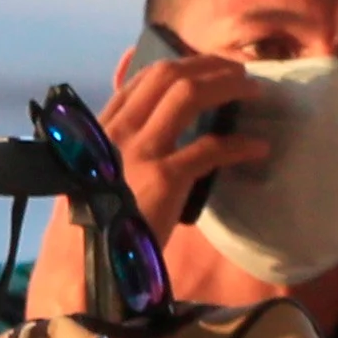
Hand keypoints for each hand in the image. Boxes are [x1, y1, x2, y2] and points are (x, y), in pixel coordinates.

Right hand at [29, 46, 268, 320]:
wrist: (79, 271)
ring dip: (226, 87)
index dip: (179, 65)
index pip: (139, 80)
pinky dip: (241, 145)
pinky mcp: (164, 178)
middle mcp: (116, 131)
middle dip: (207, 66)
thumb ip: (117, 158)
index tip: (206, 66)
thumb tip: (152, 149)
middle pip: (167, 76)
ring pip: (188, 95)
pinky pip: (211, 148)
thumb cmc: (87, 234)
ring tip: (254, 93)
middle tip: (239, 72)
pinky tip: (259, 148)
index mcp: (98, 132)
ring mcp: (140, 151)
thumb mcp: (93, 181)